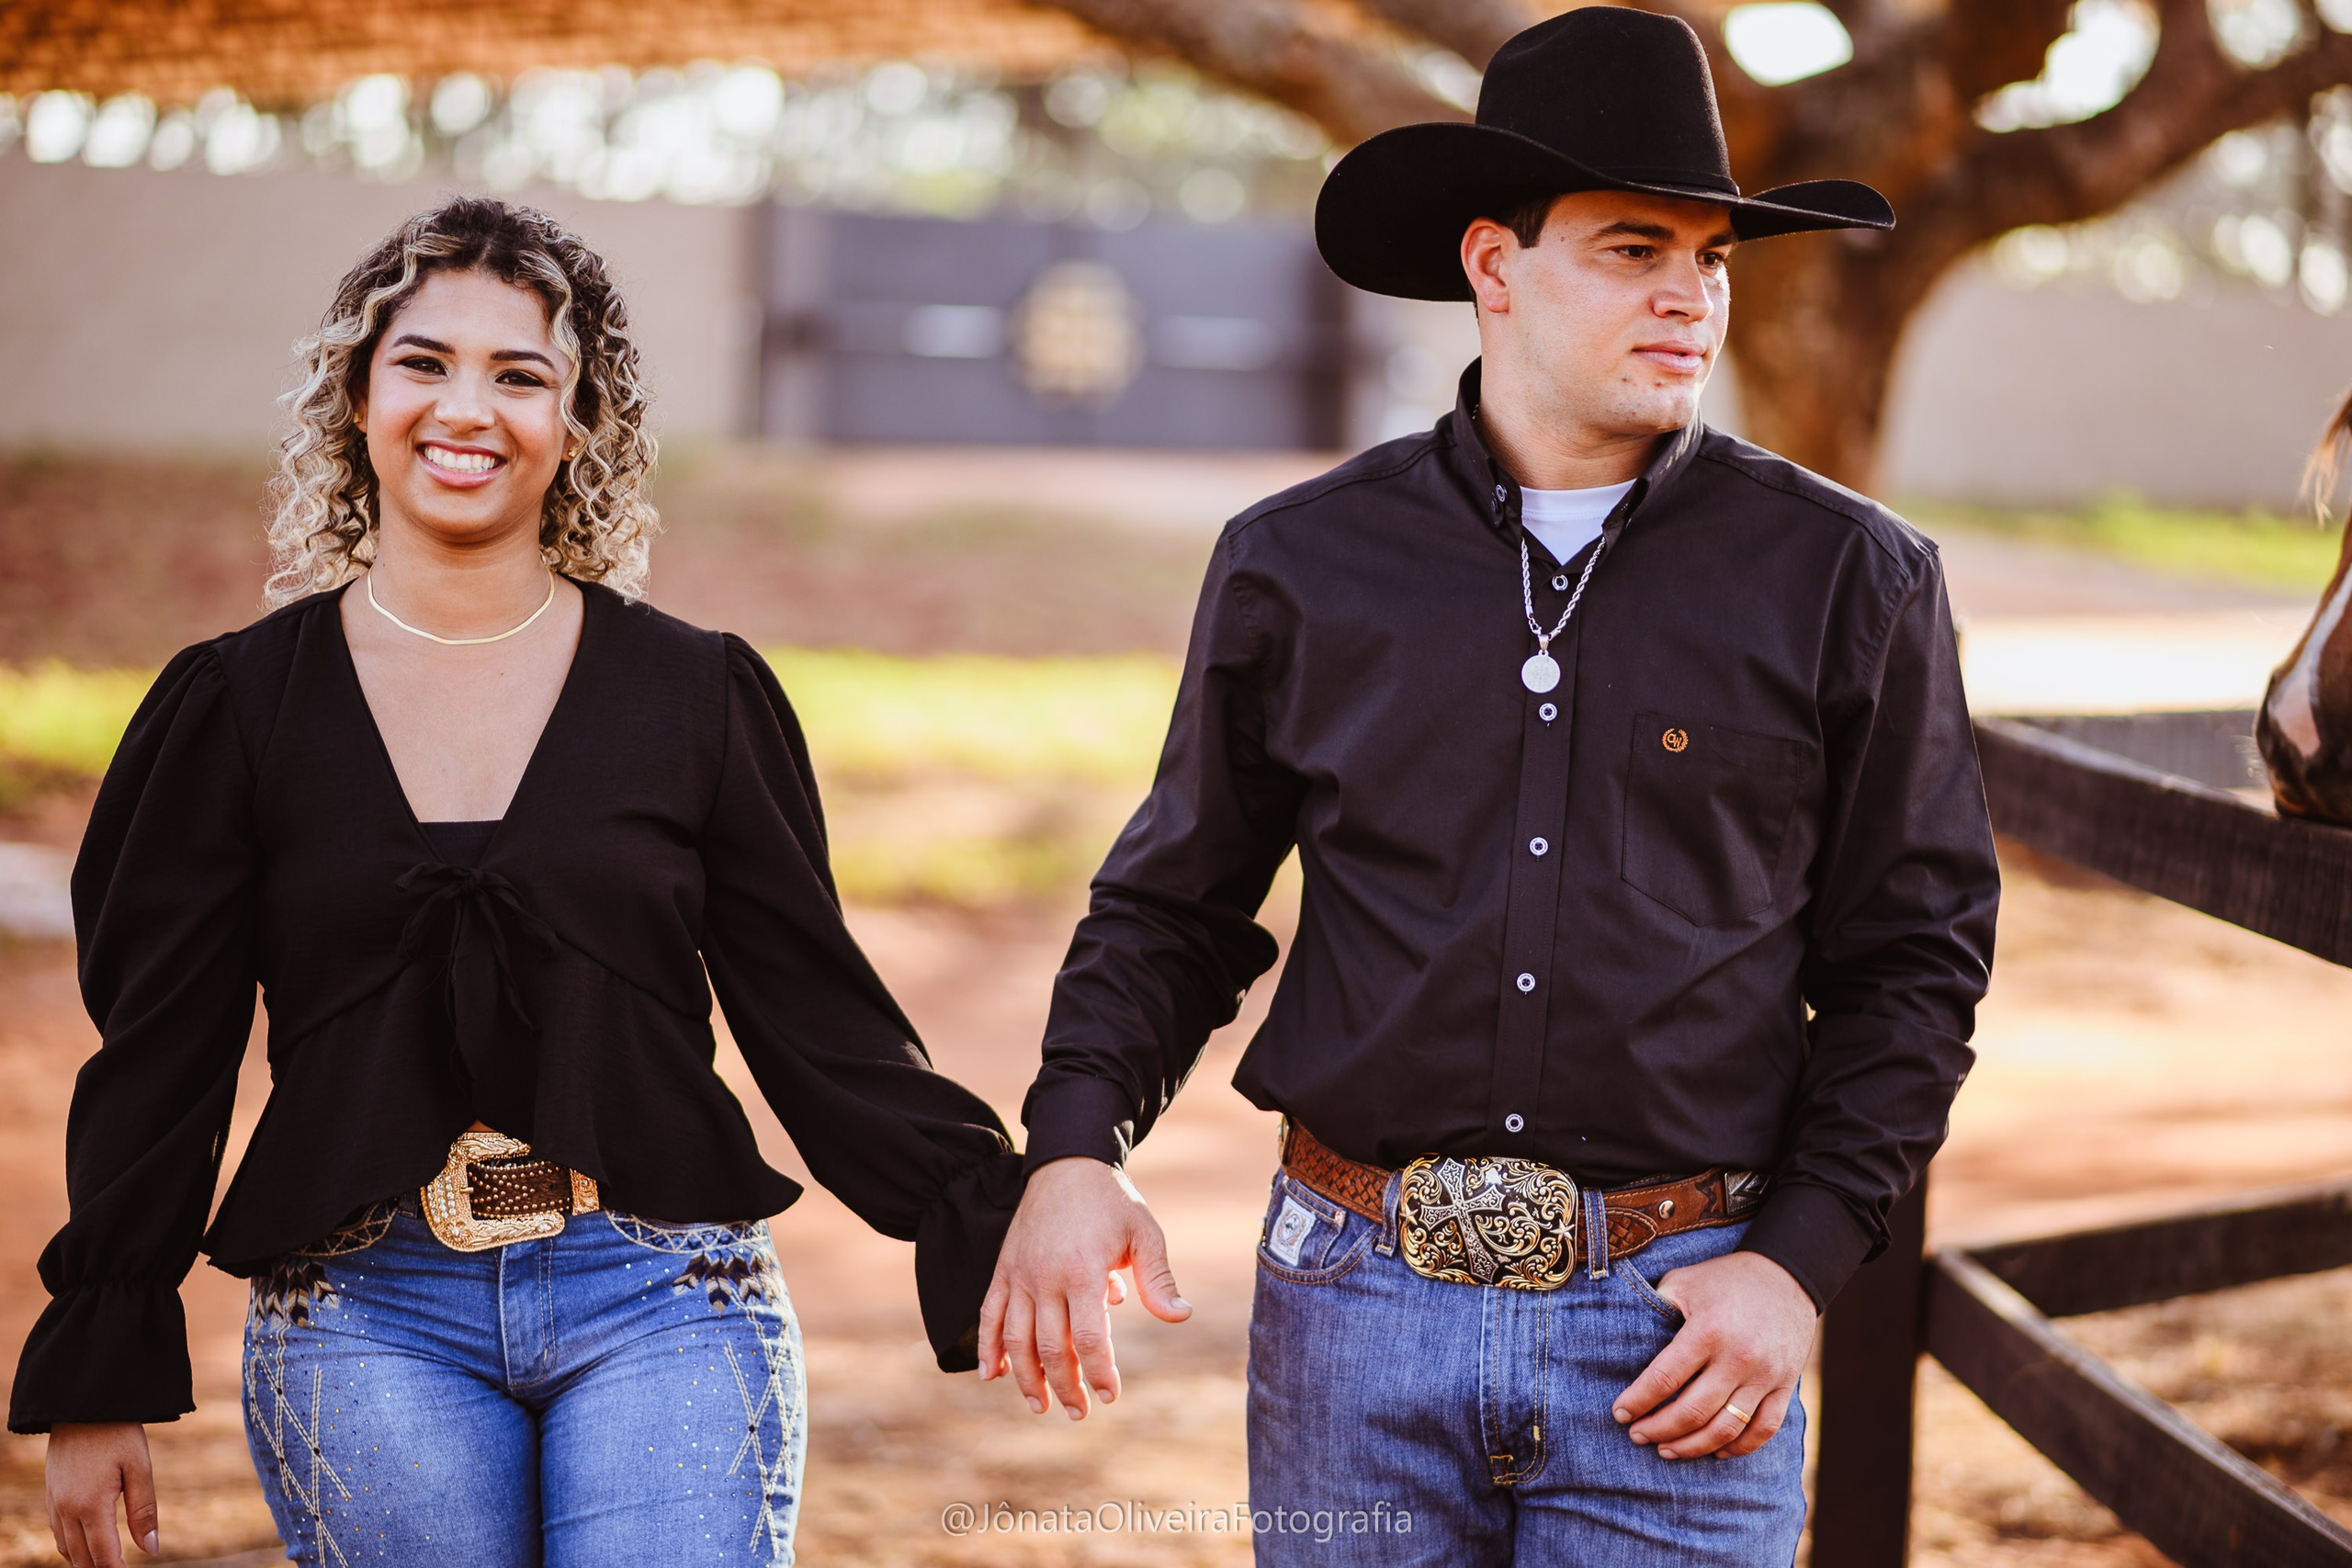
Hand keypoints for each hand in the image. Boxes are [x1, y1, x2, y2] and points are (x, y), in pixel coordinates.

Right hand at [45, 1421, 159, 1566]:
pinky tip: (86, 1547)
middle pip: (81, 1557)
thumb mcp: (139, 1468)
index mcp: (90, 1505)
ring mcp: (53, 1502)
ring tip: (105, 1566)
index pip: (103, 1554)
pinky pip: (57, 1531)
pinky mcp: (50, 1494)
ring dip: (84, 1562)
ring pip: (66, 1548)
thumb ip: (144, 1512)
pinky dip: (71, 1546)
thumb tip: (151, 1550)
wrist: (83, 1405)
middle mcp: (66, 1509)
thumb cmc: (118, 1434)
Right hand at [977, 1156, 1190, 1419]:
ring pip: (1016, 1339)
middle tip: (1079, 1412)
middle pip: (1051, 1347)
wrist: (1067, 1162)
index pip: (1090, 1338)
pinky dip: (987, 1347)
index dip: (1100, 1373)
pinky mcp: (1003, 1268)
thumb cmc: (1111, 1201)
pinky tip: (991, 1375)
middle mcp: (1045, 1276)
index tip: (1110, 1395)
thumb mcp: (1144, 1233)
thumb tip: (1180, 1317)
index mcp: (1083, 1270)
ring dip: (1025, 1378)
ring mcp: (1019, 1273)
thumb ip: (1158, 1279)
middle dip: (1065, 1386)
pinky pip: (989, 1314)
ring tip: (1039, 1405)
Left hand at [1612, 1250, 1816, 1459]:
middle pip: (1692, 1412)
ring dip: (1692, 1447)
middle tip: (1637, 1436)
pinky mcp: (1785, 1386)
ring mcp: (1765, 1376)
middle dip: (1658, 1430)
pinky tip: (1715, 1452)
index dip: (1638, 1401)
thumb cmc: (1725, 1279)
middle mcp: (1738, 1358)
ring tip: (1667, 1450)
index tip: (1620, 1414)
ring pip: (1725, 1429)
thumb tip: (1625, 1336)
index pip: (1664, 1379)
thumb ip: (1656, 1307)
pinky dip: (1738, 1448)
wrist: (1787, 1275)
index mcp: (1708, 1330)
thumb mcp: (1684, 1281)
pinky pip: (1763, 1430)